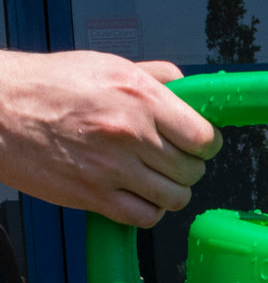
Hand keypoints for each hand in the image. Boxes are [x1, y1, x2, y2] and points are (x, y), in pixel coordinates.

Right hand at [0, 50, 219, 226]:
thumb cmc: (47, 85)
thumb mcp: (106, 65)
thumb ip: (154, 77)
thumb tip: (187, 86)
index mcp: (139, 96)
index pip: (204, 138)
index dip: (206, 144)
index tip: (198, 144)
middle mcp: (130, 132)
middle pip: (193, 170)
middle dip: (187, 167)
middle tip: (169, 159)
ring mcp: (112, 168)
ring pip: (175, 198)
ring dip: (170, 191)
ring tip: (152, 177)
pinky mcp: (93, 196)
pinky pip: (146, 217)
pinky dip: (148, 211)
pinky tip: (136, 194)